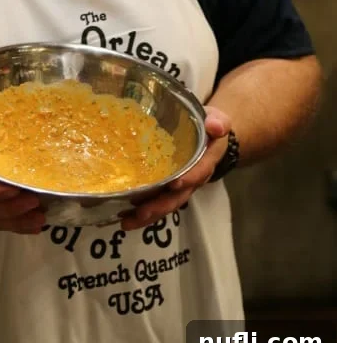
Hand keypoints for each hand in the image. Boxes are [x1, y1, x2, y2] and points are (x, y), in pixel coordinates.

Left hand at [119, 106, 230, 230]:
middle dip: (161, 206)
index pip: (199, 172)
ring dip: (148, 214)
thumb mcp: (217, 120)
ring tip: (127, 222)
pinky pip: (157, 201)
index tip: (175, 183)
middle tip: (142, 212)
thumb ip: (218, 123)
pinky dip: (141, 211)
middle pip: (178, 197)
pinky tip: (123, 215)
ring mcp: (181, 186)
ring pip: (166, 204)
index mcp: (205, 161)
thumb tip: (215, 127)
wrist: (210, 136)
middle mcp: (193, 179)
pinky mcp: (168, 188)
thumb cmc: (210, 127)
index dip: (188, 179)